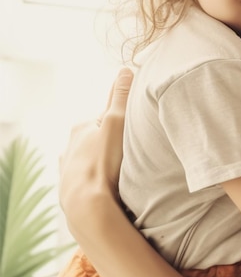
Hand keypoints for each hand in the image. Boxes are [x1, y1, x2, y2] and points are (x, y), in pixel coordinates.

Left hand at [59, 68, 132, 226]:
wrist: (88, 207)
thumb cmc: (103, 162)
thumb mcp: (117, 122)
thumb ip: (121, 96)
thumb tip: (125, 69)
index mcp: (81, 127)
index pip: (108, 117)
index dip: (125, 122)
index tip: (136, 131)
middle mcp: (69, 146)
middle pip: (99, 138)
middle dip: (115, 143)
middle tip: (133, 152)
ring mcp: (68, 169)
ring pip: (93, 159)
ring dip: (105, 162)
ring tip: (123, 171)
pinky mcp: (70, 190)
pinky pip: (89, 179)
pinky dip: (98, 179)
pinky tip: (110, 185)